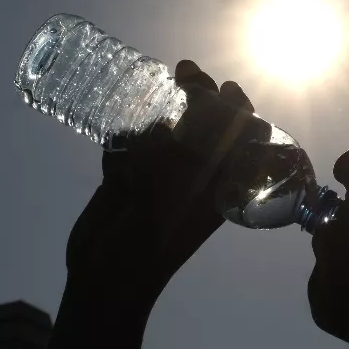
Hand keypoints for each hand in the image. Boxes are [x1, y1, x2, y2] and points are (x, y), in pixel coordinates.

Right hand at [65, 60, 254, 308]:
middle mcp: (193, 179)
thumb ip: (191, 146)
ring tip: (159, 88)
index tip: (230, 87)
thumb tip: (183, 114)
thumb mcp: (186, 187)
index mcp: (220, 186)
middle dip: (198, 97)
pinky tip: (119, 139)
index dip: (240, 112)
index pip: (241, 142)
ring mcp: (157, 179)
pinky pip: (127, 150)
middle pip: (202, 129)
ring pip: (164, 134)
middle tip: (187, 72)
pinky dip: (124, 141)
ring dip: (161, 113)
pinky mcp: (125, 182)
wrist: (107, 277)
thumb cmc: (159, 233)